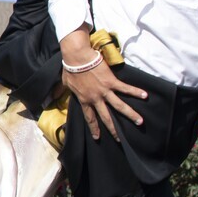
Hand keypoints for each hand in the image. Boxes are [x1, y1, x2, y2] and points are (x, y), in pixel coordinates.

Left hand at [59, 28, 146, 142]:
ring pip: (119, 106)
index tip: (98, 137)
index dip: (94, 128)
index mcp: (84, 100)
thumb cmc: (70, 68)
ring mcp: (104, 91)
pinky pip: (125, 88)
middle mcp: (95, 98)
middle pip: (106, 117)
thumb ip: (61, 92)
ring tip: (140, 121)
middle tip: (120, 139)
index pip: (90, 118)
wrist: (77, 57)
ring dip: (130, 114)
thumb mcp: (65, 83)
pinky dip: (135, 92)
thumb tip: (52, 96)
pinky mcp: (111, 81)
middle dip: (114, 129)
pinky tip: (145, 95)